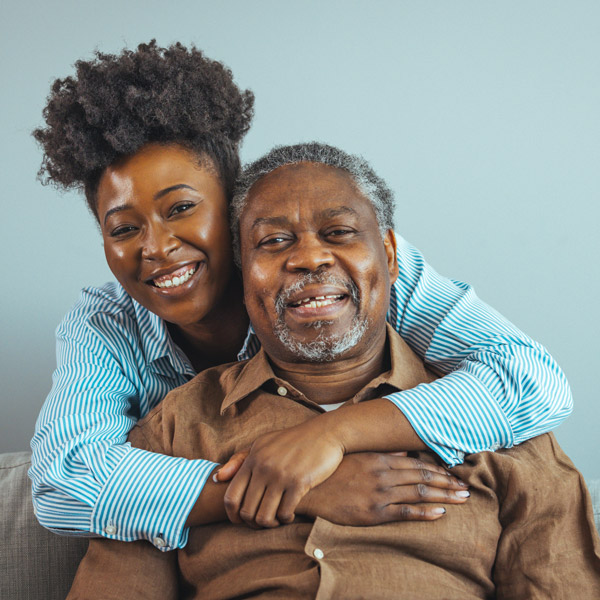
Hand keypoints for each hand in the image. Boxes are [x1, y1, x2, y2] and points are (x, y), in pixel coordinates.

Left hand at [223, 418, 344, 527]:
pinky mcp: (300, 483)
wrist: (325, 433)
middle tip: (263, 521)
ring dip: (270, 524)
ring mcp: (281, 476)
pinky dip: (286, 519)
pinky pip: (285, 513)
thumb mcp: (263, 443)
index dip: (232, 516)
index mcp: (253, 459)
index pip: (231, 497)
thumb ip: (239, 460)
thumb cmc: (292, 440)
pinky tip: (290, 513)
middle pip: (247, 511)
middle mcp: (264, 468)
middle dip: (253, 522)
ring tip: (276, 519)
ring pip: (264, 517)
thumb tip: (217, 478)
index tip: (241, 521)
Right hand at [297, 452, 469, 524]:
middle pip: (423, 478)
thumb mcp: (357, 456)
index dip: (438, 470)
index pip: (417, 465)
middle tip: (466, 489)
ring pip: (419, 494)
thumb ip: (381, 453)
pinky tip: (440, 513)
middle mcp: (384, 475)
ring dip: (443, 496)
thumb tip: (402, 451)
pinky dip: (424, 513)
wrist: (311, 489)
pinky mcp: (374, 513)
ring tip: (461, 499)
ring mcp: (380, 494)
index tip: (455, 474)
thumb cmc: (333, 471)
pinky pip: (405, 512)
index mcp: (380, 459)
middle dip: (448, 483)